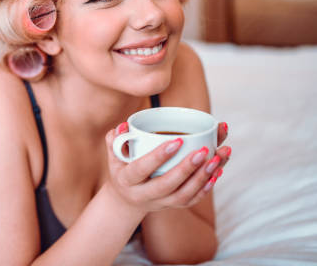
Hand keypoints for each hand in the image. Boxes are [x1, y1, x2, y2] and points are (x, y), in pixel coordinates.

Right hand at [105, 122, 230, 212]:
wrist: (126, 200)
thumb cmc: (122, 170)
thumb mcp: (114, 156)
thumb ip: (116, 140)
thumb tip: (124, 125)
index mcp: (126, 179)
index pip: (141, 168)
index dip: (158, 156)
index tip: (178, 141)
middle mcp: (143, 194)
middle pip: (167, 185)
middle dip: (187, 168)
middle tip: (204, 151)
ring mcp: (159, 202)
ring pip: (183, 195)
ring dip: (202, 177)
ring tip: (217, 157)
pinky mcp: (173, 206)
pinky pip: (191, 200)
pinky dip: (206, 187)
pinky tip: (217, 171)